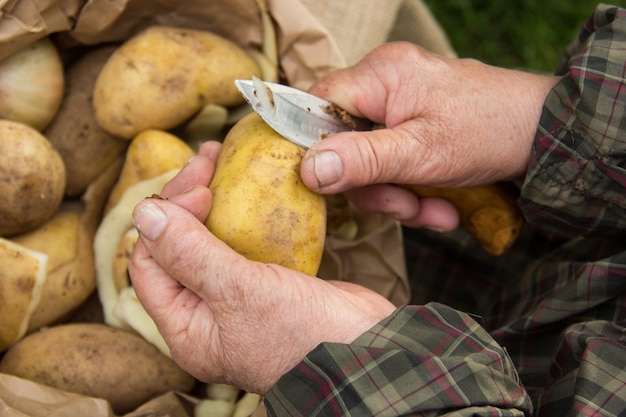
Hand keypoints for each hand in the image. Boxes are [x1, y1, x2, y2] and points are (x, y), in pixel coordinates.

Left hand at [128, 141, 395, 394]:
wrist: (367, 351)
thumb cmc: (301, 333)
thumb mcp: (238, 291)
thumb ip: (189, 253)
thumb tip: (144, 214)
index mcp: (187, 327)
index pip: (150, 264)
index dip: (165, 219)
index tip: (198, 188)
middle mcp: (206, 313)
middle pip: (177, 247)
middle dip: (186, 200)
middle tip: (207, 159)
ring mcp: (238, 297)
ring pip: (209, 240)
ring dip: (212, 201)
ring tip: (221, 160)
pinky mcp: (268, 281)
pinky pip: (244, 242)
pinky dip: (244, 213)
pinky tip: (251, 187)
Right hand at [300, 42, 559, 230]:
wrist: (548, 133)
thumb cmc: (489, 133)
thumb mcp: (421, 155)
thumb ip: (362, 161)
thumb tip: (306, 169)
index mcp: (380, 75)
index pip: (317, 105)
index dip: (314, 147)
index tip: (327, 185)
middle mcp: (385, 82)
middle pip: (344, 140)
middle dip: (374, 186)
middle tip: (404, 207)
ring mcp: (402, 103)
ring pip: (370, 159)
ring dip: (399, 196)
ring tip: (435, 213)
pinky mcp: (416, 123)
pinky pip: (394, 160)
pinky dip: (413, 188)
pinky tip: (442, 206)